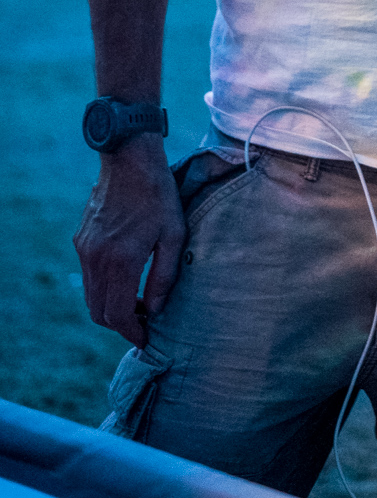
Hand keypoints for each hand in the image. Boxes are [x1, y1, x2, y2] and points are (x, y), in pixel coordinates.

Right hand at [74, 134, 186, 346]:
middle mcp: (96, 260)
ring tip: (137, 302)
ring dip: (110, 306)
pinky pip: (89, 276)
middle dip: (119, 324)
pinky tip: (126, 278)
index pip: (117, 315)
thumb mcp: (173, 235)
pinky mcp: (82, 240)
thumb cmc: (158, 195)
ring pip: (90, 296)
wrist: (129, 159)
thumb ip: (164, 276)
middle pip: (99, 312)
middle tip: (143, 322)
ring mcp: (85, 250)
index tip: (145, 338)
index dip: (131, 332)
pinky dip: (103, 287)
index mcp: (121, 261)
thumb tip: (155, 310)